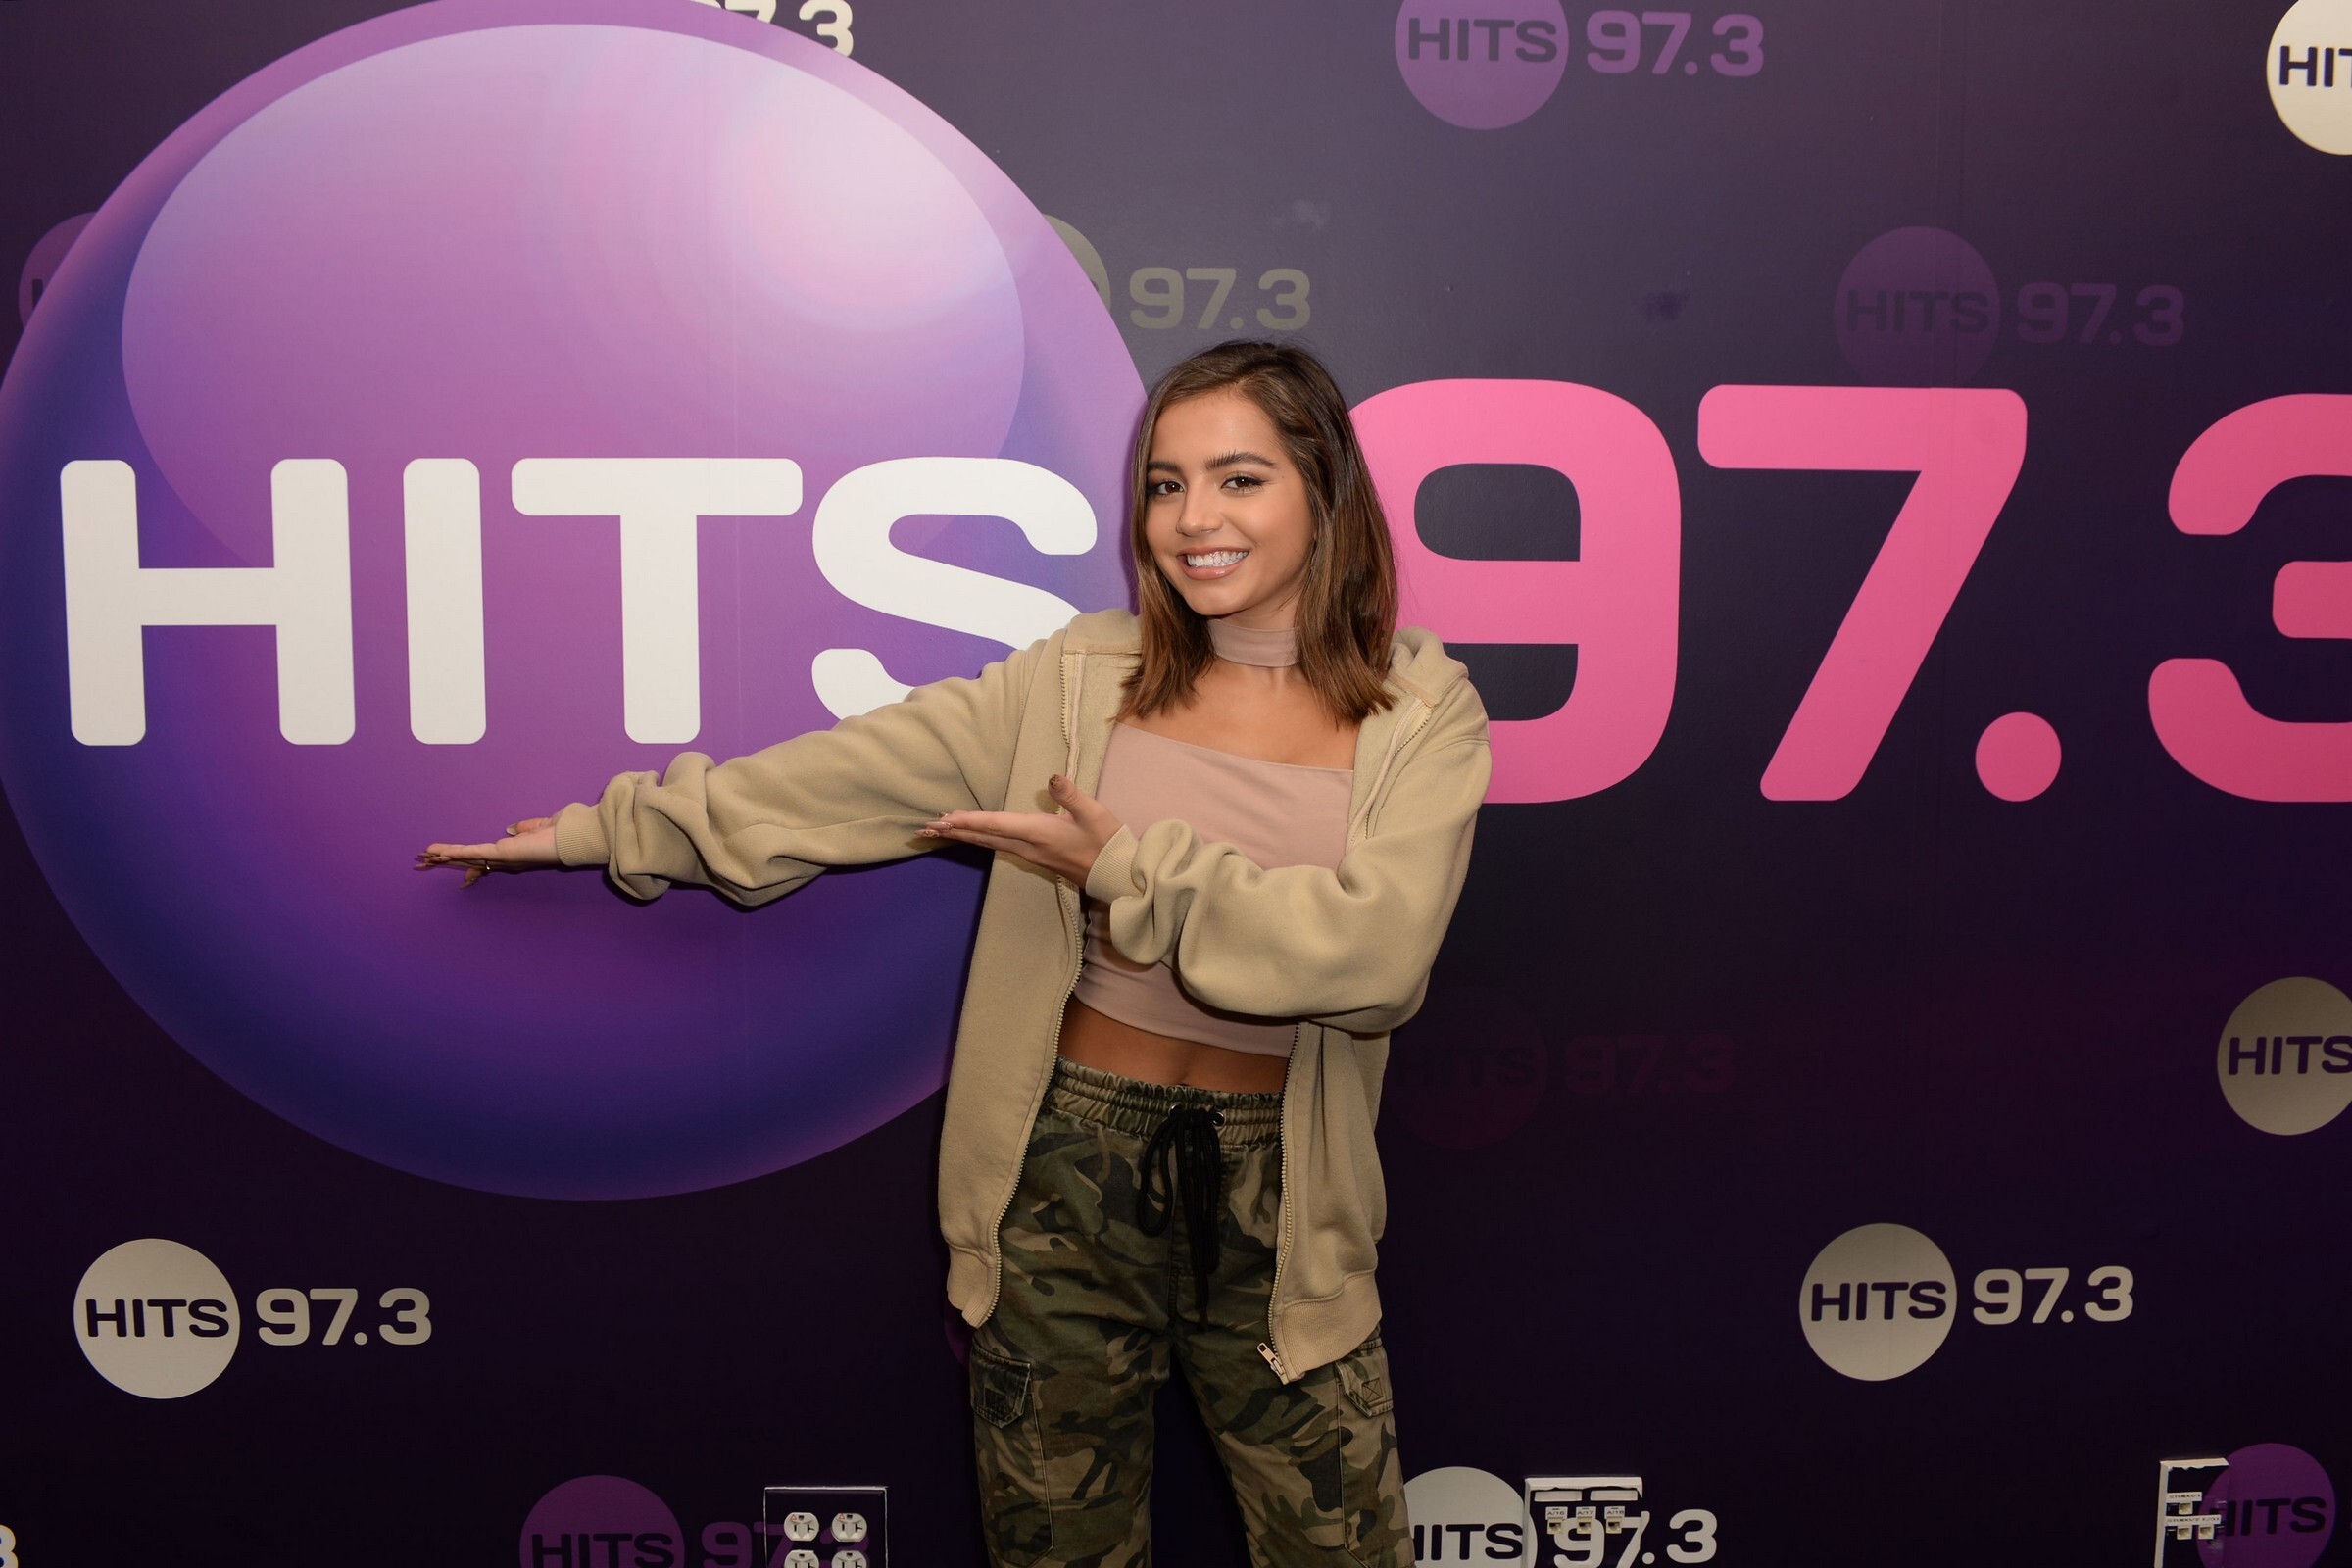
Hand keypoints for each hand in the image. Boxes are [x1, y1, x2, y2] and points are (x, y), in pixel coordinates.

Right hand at [416, 817, 561, 886]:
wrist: (573, 837)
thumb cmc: (561, 832)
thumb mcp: (539, 827)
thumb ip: (525, 828)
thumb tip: (511, 828)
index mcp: (513, 855)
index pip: (485, 862)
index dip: (470, 867)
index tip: (461, 875)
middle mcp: (505, 860)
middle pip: (469, 861)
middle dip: (446, 862)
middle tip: (424, 864)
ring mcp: (502, 858)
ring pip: (466, 857)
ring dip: (444, 857)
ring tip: (423, 858)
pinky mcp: (502, 853)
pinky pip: (473, 852)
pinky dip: (456, 852)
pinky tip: (439, 853)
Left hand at [919, 775, 1121, 885]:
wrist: (1117, 874)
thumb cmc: (1107, 842)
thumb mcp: (1093, 813)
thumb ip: (1070, 794)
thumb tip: (1052, 778)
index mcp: (1038, 833)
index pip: (996, 824)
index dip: (969, 820)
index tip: (943, 819)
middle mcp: (1028, 847)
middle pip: (984, 837)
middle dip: (954, 831)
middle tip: (924, 829)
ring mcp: (1031, 855)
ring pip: (989, 844)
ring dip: (964, 836)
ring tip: (941, 831)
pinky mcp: (1036, 858)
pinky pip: (999, 847)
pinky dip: (981, 839)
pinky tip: (974, 837)